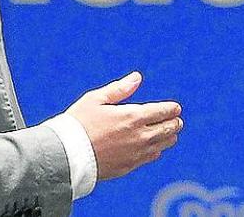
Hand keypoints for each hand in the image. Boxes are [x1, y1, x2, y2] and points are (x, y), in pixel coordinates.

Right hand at [65, 72, 182, 179]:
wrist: (67, 155)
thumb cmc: (77, 125)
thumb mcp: (96, 99)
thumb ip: (120, 89)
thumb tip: (137, 78)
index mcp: (132, 117)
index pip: (162, 112)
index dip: (171, 109)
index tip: (175, 107)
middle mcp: (139, 136)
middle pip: (167, 129)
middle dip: (174, 122)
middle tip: (177, 120)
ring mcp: (135, 153)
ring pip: (162, 145)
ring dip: (169, 138)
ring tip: (172, 134)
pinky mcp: (128, 166)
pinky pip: (150, 158)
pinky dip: (156, 151)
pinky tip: (156, 150)